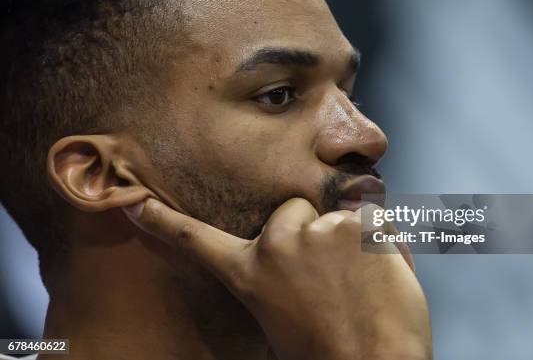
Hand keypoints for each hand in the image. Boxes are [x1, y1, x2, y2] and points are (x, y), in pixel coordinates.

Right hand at [124, 198, 431, 359]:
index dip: (164, 223)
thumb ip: (277, 273)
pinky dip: (380, 239)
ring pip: (336, 212)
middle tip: (329, 278)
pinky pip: (373, 215)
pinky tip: (377, 274)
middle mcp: (275, 244)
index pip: (198, 240)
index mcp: (250, 273)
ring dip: (348, 238)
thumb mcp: (282, 316)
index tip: (136, 204)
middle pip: (293, 209)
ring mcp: (315, 230)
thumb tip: (287, 248)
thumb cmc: (331, 352)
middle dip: (310, 230)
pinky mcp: (356, 224)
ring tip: (357, 284)